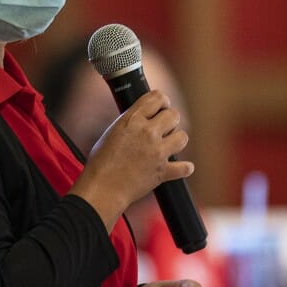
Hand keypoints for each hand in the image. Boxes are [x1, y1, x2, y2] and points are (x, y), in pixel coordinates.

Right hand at [70, 91, 192, 230]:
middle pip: (174, 115)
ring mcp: (157, 152)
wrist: (102, 188)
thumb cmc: (101, 161)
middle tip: (165, 128)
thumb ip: (132, 122)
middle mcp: (148, 132)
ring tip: (169, 145)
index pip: (157, 97)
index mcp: (133, 120)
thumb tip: (146, 117)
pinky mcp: (163, 171)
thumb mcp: (113, 132)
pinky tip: (181, 167)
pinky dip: (184, 168)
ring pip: (183, 137)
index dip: (162, 101)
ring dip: (177, 140)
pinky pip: (185, 167)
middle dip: (170, 120)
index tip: (163, 106)